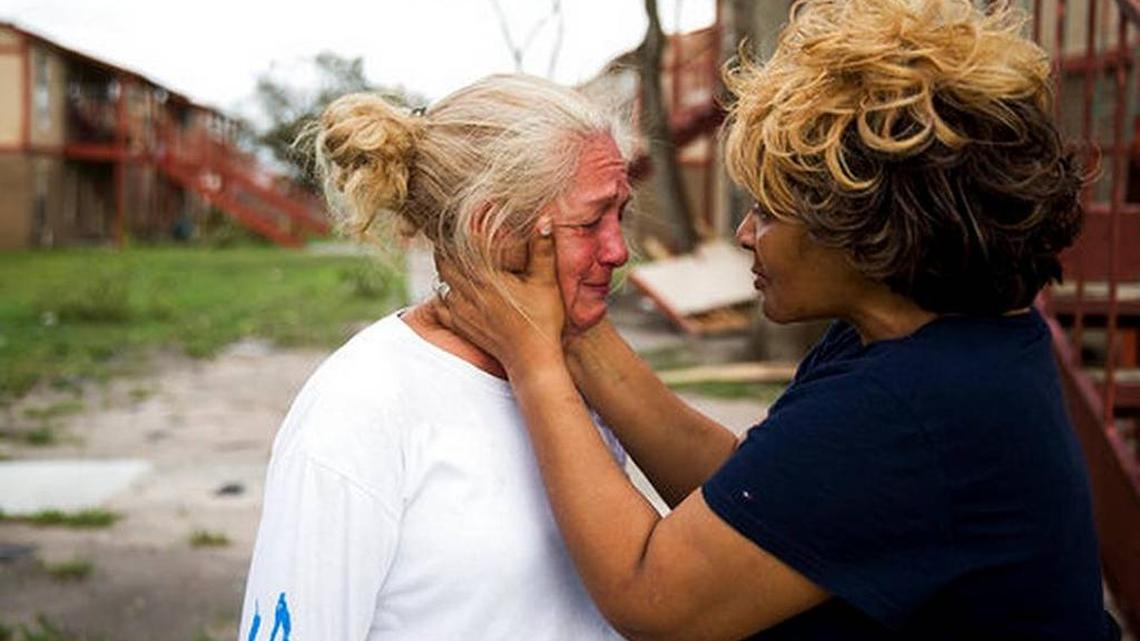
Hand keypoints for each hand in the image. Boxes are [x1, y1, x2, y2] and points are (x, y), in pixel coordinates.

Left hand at [434, 219, 565, 375]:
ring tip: (455, 261)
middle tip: (455, 239)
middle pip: (442, 264)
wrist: (532, 360)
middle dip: (446, 249)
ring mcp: (462, 312)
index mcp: (485, 279)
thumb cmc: (542, 320)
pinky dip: (443, 294)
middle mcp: (468, 294)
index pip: (455, 249)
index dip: (451, 235)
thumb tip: (544, 219)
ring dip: (445, 271)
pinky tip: (455, 290)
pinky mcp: (461, 326)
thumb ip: (542, 249)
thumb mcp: (545, 282)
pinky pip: (440, 305)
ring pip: (440, 283)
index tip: (457, 225)